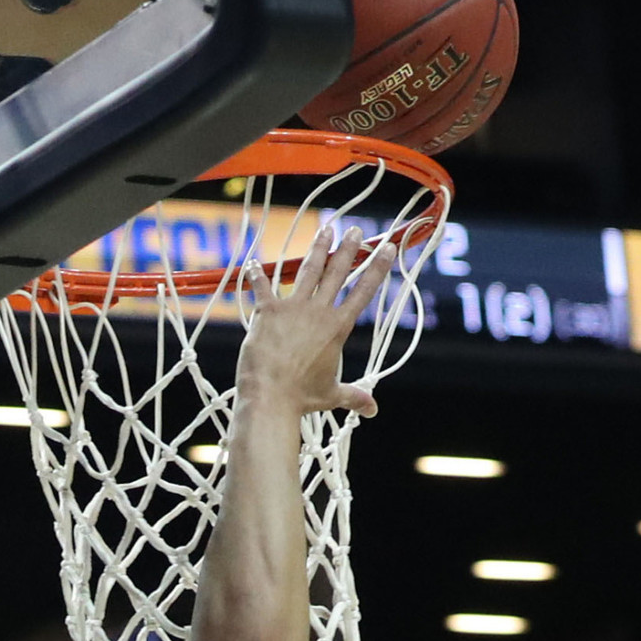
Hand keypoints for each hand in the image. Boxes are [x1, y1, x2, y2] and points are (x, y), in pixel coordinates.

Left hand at [236, 223, 395, 420]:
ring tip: (327, 230)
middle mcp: (318, 312)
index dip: (377, 269)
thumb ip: (353, 397)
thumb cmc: (302, 397)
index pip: (363, 292)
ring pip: (309, 270)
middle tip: (357, 230)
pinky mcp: (269, 311)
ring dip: (318, 248)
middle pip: (338, 272)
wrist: (271, 395)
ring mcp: (293, 308)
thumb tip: (373, 410)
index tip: (387, 249)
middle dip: (349, 249)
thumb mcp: (331, 395)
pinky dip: (256, 275)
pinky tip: (252, 263)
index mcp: (337, 328)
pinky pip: (262, 287)